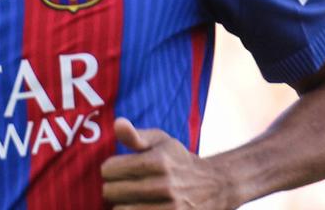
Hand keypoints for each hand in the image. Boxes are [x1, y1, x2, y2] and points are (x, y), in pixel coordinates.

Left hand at [100, 118, 233, 209]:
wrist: (215, 185)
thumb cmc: (179, 160)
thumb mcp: (161, 141)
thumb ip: (136, 136)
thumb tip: (117, 123)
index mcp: (158, 161)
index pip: (108, 169)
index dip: (108, 169)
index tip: (116, 169)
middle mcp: (164, 185)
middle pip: (111, 192)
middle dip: (112, 188)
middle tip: (122, 185)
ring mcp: (170, 207)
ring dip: (121, 204)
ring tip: (129, 199)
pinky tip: (139, 206)